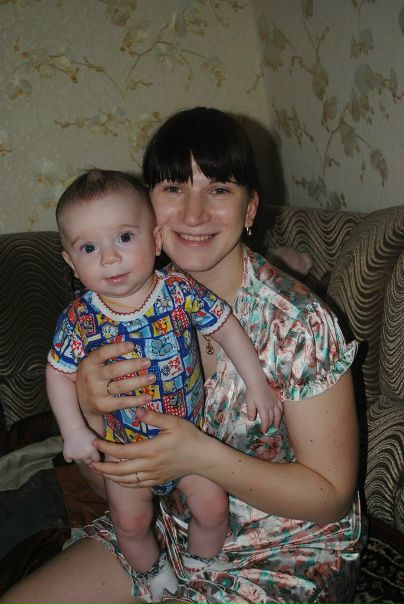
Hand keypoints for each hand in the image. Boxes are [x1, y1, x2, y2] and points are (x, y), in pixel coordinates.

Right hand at [62, 426, 100, 463]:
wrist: (73, 429)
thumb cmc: (86, 432)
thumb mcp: (95, 439)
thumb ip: (99, 448)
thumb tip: (100, 456)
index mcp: (92, 452)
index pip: (96, 460)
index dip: (95, 457)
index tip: (93, 454)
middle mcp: (84, 456)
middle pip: (88, 462)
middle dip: (88, 458)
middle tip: (85, 452)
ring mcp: (75, 457)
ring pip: (79, 461)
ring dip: (79, 458)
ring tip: (78, 449)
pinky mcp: (67, 456)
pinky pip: (69, 460)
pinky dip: (69, 457)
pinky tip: (71, 451)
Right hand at [76, 341, 155, 417]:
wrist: (80, 403)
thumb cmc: (93, 378)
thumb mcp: (93, 365)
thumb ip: (106, 357)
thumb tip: (132, 346)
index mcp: (89, 363)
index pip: (102, 353)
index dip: (117, 348)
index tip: (132, 345)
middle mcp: (91, 377)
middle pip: (115, 370)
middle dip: (133, 365)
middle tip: (148, 362)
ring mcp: (96, 393)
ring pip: (121, 386)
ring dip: (138, 382)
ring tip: (152, 377)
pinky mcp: (103, 406)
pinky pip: (122, 402)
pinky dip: (136, 400)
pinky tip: (148, 397)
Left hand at [90, 408, 207, 487]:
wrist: (204, 458)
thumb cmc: (190, 437)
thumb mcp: (174, 422)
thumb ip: (154, 417)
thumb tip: (137, 410)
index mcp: (151, 450)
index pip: (122, 452)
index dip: (106, 448)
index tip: (95, 441)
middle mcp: (149, 466)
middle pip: (119, 471)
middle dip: (102, 467)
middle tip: (89, 461)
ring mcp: (153, 476)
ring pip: (125, 481)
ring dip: (110, 477)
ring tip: (99, 470)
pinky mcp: (157, 480)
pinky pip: (136, 485)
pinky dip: (123, 483)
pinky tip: (117, 478)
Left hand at [246, 383, 282, 431]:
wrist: (257, 381)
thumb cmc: (252, 392)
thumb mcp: (249, 402)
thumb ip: (251, 412)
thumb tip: (251, 420)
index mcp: (263, 408)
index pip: (265, 420)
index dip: (265, 427)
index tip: (263, 431)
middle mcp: (270, 406)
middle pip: (272, 418)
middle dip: (270, 425)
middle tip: (269, 429)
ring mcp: (274, 402)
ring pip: (278, 413)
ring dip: (278, 420)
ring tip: (277, 425)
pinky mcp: (276, 398)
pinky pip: (280, 406)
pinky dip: (281, 411)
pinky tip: (280, 413)